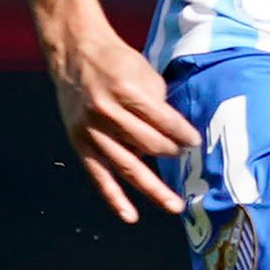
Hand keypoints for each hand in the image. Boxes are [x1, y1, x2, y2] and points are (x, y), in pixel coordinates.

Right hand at [43, 17, 195, 225]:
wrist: (74, 54)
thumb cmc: (114, 62)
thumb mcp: (143, 72)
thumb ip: (159, 104)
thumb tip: (179, 134)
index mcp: (125, 90)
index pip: (162, 120)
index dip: (182, 134)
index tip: (195, 143)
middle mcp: (107, 113)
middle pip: (148, 144)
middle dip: (171, 153)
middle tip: (184, 157)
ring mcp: (92, 131)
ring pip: (127, 166)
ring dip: (153, 188)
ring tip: (174, 205)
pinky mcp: (80, 144)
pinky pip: (99, 177)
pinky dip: (114, 198)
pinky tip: (130, 215)